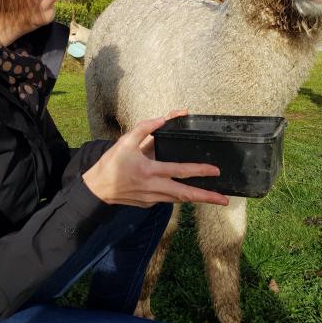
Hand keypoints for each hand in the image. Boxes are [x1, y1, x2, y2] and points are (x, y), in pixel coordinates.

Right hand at [83, 116, 228, 207]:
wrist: (97, 189)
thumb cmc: (111, 163)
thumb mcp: (125, 141)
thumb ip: (145, 128)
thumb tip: (163, 118)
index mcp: (149, 170)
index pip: (180, 171)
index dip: (199, 171)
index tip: (214, 171)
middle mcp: (153, 187)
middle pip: (185, 194)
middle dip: (206, 197)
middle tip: (224, 199)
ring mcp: (152, 198)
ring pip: (179, 200)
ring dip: (197, 199)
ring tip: (213, 198)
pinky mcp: (148, 203)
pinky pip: (168, 199)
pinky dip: (180, 196)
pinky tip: (188, 192)